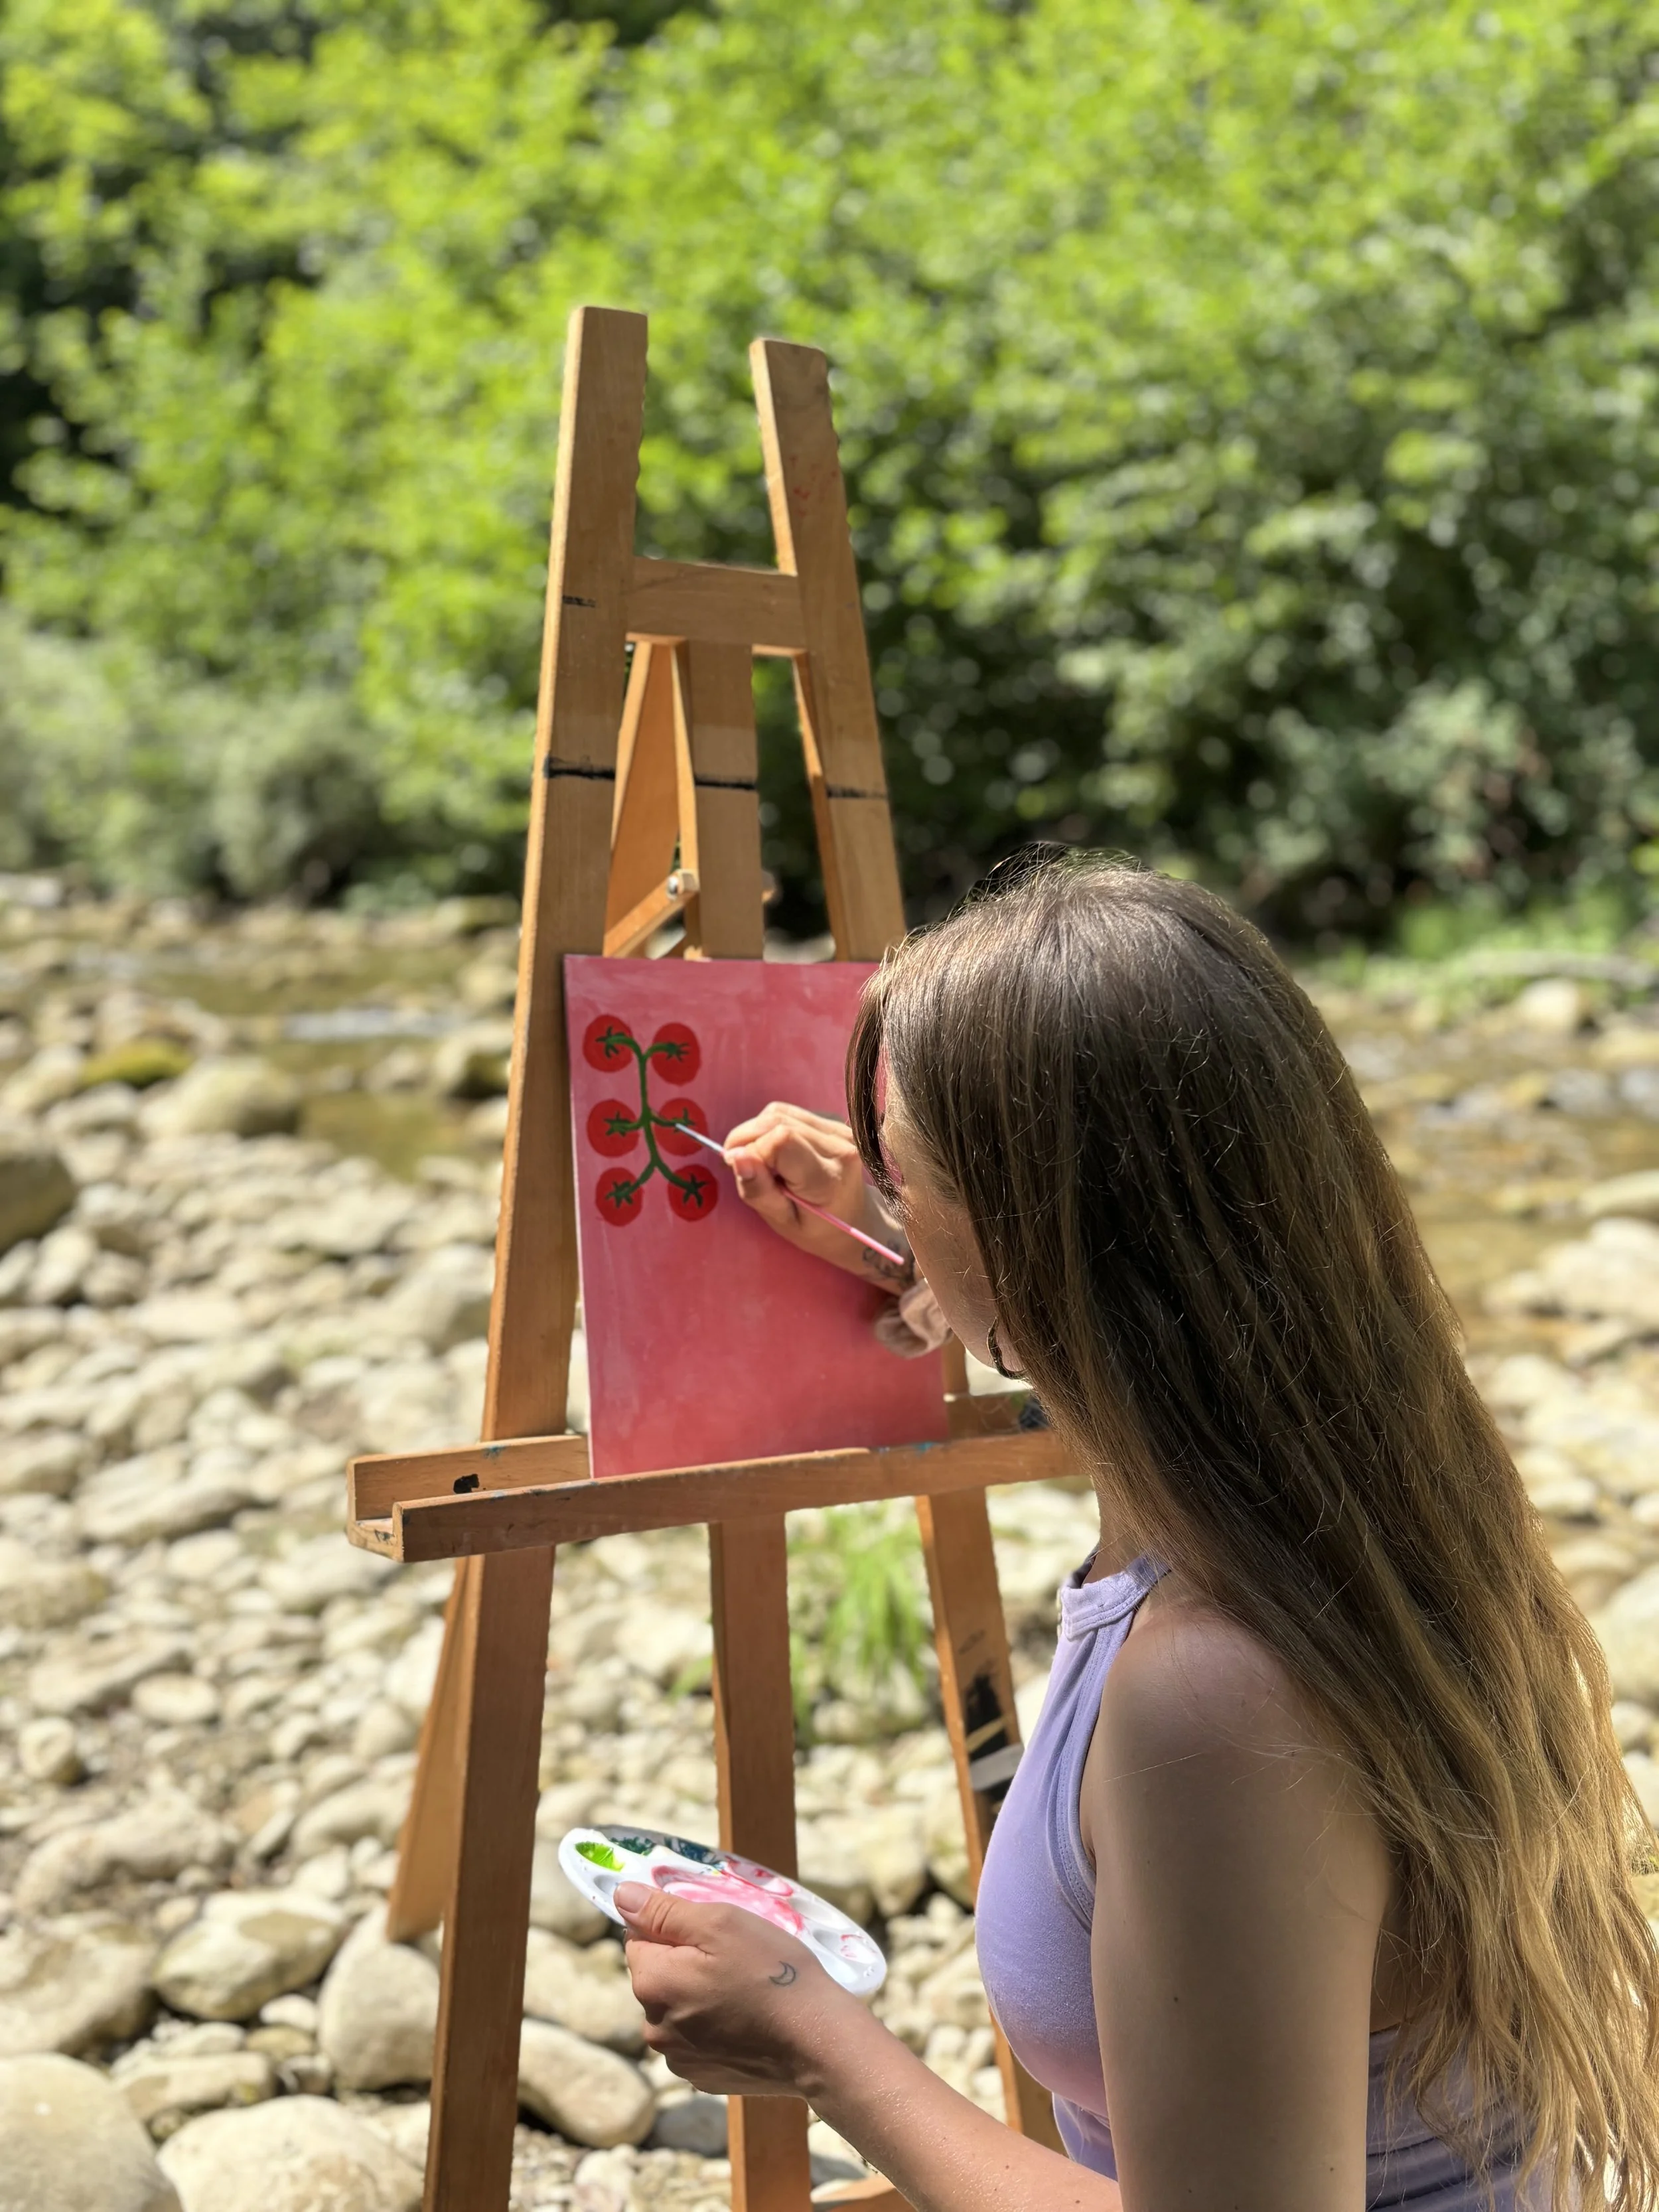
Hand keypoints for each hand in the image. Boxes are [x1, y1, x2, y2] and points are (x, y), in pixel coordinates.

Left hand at [616, 1881, 853, 2098]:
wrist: (817, 2043)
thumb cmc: (771, 1973)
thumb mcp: (720, 1923)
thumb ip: (663, 1911)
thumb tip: (622, 1897)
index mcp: (651, 1984)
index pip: (638, 1939)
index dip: (673, 1927)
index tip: (711, 1931)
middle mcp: (654, 2028)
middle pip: (657, 1976)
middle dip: (685, 1962)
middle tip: (734, 1958)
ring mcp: (678, 2059)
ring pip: (676, 2009)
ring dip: (698, 1995)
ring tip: (744, 1990)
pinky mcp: (703, 2078)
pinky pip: (695, 2039)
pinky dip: (713, 2026)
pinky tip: (746, 2020)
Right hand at [721, 1103, 908, 1286]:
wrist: (856, 1218)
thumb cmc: (815, 1227)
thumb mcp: (782, 1222)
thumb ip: (758, 1190)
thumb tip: (736, 1157)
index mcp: (827, 1179)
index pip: (781, 1141)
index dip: (752, 1151)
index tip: (741, 1170)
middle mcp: (839, 1148)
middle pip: (777, 1120)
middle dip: (747, 1138)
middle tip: (740, 1164)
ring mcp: (841, 1131)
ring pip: (781, 1112)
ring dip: (758, 1131)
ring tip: (760, 1159)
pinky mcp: (835, 1122)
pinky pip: (791, 1113)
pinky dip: (772, 1128)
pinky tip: (778, 1151)